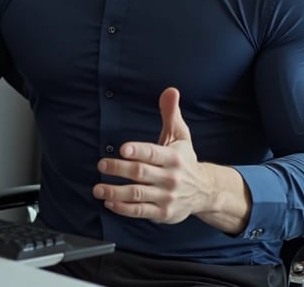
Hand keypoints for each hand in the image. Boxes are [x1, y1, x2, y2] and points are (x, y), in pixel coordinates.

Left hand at [92, 87, 209, 223]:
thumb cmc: (185, 159)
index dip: (138, 151)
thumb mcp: (180, 135)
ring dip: (115, 192)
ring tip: (97, 188)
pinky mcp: (162, 213)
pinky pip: (140, 211)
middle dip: (118, 169)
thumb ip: (171, 113)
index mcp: (174, 158)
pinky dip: (123, 208)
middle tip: (101, 165)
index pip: (153, 153)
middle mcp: (170, 178)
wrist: (205, 192)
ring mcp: (166, 197)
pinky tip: (109, 202)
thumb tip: (170, 90)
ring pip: (137, 194)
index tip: (122, 149)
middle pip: (140, 173)